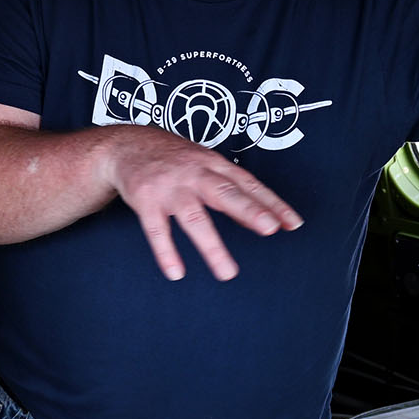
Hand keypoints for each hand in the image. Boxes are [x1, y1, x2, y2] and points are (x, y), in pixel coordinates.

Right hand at [100, 126, 301, 280]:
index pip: (248, 184)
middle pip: (224, 193)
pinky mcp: (146, 201)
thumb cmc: (173, 158)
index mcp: (213, 164)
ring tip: (227, 273)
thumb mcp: (205, 162)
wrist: (126, 145)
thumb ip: (233, 188)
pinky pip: (157, 230)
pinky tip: (177, 272)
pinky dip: (167, 252)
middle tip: (268, 228)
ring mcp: (169, 188)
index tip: (292, 223)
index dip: (271, 203)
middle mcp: (194, 174)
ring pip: (193, 218)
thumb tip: (269, 217)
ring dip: (211, 246)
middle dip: (247, 210)